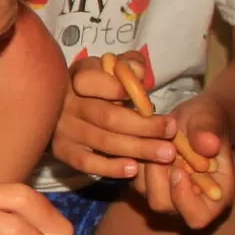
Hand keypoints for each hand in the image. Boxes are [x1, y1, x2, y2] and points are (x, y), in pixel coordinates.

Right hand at [53, 56, 180, 180]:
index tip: (146, 101)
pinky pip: (87, 163)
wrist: (68, 109)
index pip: (93, 81)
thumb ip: (129, 65)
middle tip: (172, 131)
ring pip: (103, 141)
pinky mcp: (63, 151)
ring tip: (166, 153)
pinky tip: (133, 169)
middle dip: (144, 126)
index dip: (118, 90)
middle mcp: (67, 103)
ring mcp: (63, 129)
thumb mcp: (113, 69)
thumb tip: (137, 72)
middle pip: (108, 116)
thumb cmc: (101, 86)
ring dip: (137, 148)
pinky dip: (110, 168)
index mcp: (79, 77)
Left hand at [134, 95, 233, 230]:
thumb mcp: (212, 120)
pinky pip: (133, 177)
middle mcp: (188, 201)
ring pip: (144, 192)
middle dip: (157, 176)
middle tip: (161, 147)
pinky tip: (146, 140)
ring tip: (156, 139)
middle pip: (163, 206)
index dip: (183, 199)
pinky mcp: (146, 182)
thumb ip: (210, 133)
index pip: (198, 217)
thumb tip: (209, 145)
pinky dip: (136, 158)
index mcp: (215, 195)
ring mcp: (165, 193)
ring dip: (146, 164)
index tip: (178, 170)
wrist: (193, 118)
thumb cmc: (208, 121)